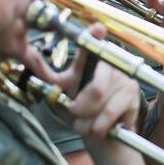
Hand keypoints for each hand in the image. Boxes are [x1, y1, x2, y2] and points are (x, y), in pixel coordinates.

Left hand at [19, 23, 140, 139]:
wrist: (101, 135)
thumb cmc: (79, 110)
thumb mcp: (61, 92)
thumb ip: (47, 76)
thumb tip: (29, 55)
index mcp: (92, 61)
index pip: (94, 44)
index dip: (96, 36)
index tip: (97, 28)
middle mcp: (112, 66)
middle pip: (96, 89)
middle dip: (81, 108)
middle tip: (75, 113)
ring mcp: (126, 81)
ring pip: (103, 106)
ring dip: (88, 122)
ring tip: (86, 126)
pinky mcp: (134, 98)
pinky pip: (112, 114)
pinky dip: (100, 127)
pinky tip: (101, 129)